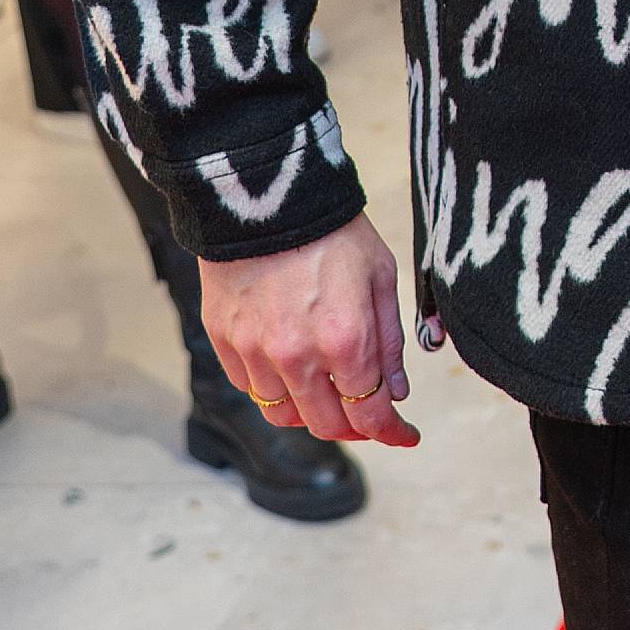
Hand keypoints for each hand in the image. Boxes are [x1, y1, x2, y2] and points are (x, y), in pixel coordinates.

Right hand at [197, 212, 421, 448]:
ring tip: (326, 388)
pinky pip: (250, 387)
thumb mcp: (381, 277)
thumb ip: (389, 342)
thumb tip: (396, 393)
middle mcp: (297, 356)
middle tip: (367, 414)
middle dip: (354, 427)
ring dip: (310, 411)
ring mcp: (255, 352)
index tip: (405, 435)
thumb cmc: (333, 231)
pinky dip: (274, 388)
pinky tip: (289, 365)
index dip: (392, 432)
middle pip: (327, 425)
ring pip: (283, 414)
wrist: (268, 194)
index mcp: (346, 340)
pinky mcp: (224, 340)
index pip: (371, 414)